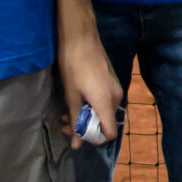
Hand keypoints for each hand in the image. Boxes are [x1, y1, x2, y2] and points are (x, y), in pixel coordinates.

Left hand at [58, 31, 122, 145]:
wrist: (81, 37)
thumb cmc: (73, 65)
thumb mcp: (71, 95)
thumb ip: (76, 120)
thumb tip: (76, 145)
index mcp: (106, 102)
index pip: (109, 133)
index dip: (94, 138)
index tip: (77, 133)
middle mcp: (116, 97)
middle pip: (106, 123)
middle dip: (86, 127)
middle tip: (65, 124)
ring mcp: (116, 88)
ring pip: (105, 112)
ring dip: (88, 116)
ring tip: (68, 112)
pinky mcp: (113, 81)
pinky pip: (106, 101)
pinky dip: (93, 106)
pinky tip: (79, 99)